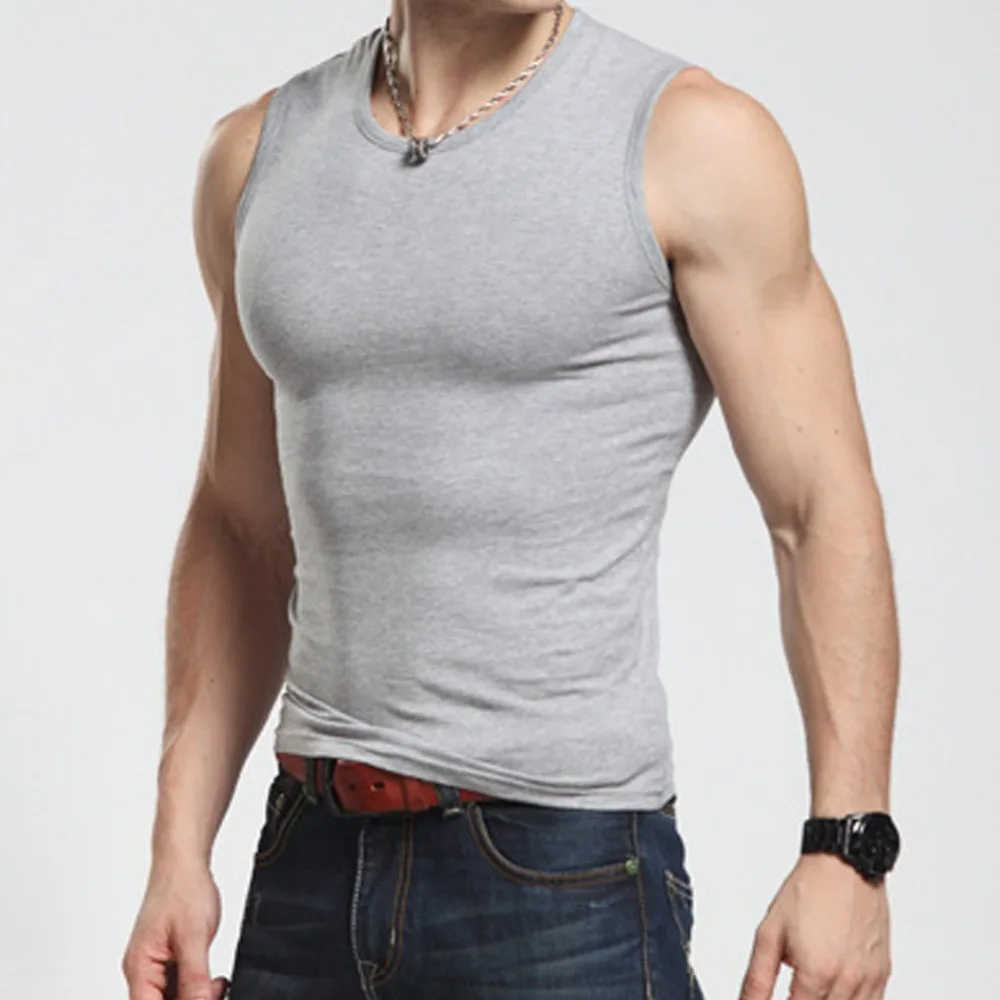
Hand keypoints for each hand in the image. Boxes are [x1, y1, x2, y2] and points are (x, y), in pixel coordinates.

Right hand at [122, 857, 230, 999]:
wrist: (184, 863)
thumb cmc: (182, 889)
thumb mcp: (193, 936)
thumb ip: (194, 977)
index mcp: (140, 968)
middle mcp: (143, 970)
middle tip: (214, 991)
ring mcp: (155, 965)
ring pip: (173, 997)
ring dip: (196, 996)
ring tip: (216, 984)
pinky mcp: (168, 959)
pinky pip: (180, 985)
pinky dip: (197, 986)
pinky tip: (213, 981)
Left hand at [739, 853, 890, 999]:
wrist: (844, 865)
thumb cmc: (809, 891)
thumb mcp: (770, 933)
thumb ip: (757, 978)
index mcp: (817, 973)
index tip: (775, 998)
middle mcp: (848, 982)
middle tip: (793, 986)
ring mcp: (869, 980)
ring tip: (810, 983)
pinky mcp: (882, 974)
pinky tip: (832, 987)